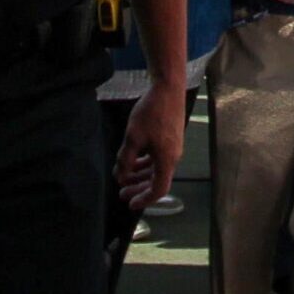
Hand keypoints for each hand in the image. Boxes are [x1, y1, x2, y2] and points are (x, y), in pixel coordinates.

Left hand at [117, 78, 184, 209]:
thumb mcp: (133, 138)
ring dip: (140, 176)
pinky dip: (146, 164)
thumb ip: (126, 161)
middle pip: (157, 181)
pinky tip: (134, 160)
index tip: (130, 204)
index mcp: (167, 159)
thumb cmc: (151, 114)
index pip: (159, 189)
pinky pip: (158, 159)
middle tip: (121, 193)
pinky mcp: (171, 138)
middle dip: (139, 189)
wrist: (168, 89)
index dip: (145, 200)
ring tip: (124, 177)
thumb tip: (120, 178)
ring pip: (157, 170)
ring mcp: (173, 147)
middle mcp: (173, 156)